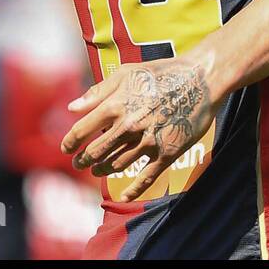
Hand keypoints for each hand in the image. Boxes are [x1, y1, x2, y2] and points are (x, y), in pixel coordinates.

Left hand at [60, 52, 215, 201]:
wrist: (202, 79)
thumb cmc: (163, 72)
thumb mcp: (127, 73)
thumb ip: (98, 91)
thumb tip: (71, 108)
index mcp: (115, 105)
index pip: (80, 131)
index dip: (69, 143)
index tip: (66, 148)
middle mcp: (128, 126)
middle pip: (95, 152)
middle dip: (83, 160)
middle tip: (79, 163)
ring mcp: (148, 142)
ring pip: (116, 165)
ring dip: (103, 170)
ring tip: (98, 170)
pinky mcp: (167, 153)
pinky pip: (146, 177)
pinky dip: (133, 190)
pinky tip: (125, 195)